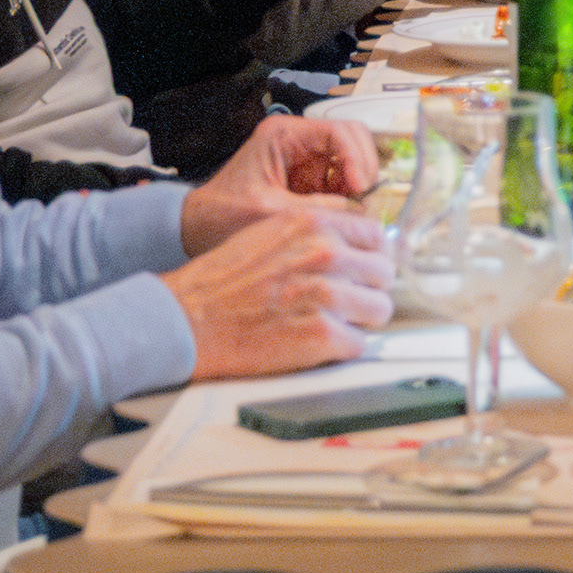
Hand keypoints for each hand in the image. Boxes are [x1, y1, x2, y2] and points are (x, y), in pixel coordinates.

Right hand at [164, 207, 394, 375]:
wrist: (188, 318)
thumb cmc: (224, 280)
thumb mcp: (271, 234)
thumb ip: (317, 235)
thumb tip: (359, 247)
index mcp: (313, 224)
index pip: (376, 236)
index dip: (367, 258)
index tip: (358, 272)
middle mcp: (324, 253)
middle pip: (383, 275)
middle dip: (365, 291)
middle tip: (338, 303)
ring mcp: (325, 294)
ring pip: (379, 310)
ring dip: (357, 321)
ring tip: (325, 323)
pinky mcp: (321, 334)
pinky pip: (359, 344)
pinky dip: (340, 349)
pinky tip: (312, 343)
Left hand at [179, 114, 378, 254]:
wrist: (198, 229)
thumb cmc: (223, 215)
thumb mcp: (270, 211)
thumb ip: (316, 209)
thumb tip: (360, 213)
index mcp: (283, 134)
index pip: (339, 131)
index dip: (358, 157)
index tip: (362, 187)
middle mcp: (299, 141)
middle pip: (353, 141)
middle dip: (364, 169)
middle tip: (365, 201)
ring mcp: (307, 161)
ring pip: (354, 162)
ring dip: (360, 186)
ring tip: (356, 214)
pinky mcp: (311, 182)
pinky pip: (345, 184)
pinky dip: (352, 200)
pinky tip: (346, 219)